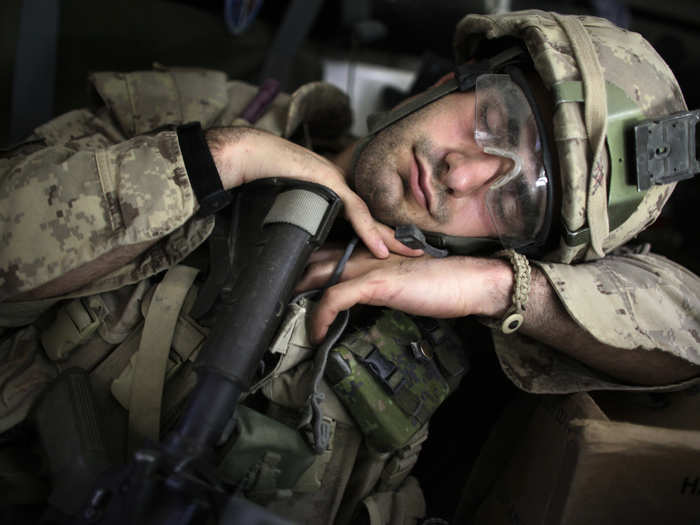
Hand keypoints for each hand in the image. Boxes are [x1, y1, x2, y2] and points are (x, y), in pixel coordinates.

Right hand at [206, 127, 420, 258]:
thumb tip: (312, 247)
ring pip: (371, 217)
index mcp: (335, 196)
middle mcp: (342, 190)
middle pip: (376, 219)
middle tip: (421, 253)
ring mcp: (338, 185)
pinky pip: (354, 212)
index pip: (366, 220)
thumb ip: (309, 222)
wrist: (257, 156)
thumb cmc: (272, 177)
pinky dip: (367, 232)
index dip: (383, 236)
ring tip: (412, 253)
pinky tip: (380, 249)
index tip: (400, 251)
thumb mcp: (295, 206)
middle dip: (399, 238)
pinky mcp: (330, 183)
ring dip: (392, 238)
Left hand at [297, 247, 514, 341]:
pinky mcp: (377, 282)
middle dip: (293, 276)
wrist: (468, 281)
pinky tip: (316, 332)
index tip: (293, 285)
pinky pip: (336, 296)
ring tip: (283, 314)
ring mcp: (370, 265)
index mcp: (372, 251)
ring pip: (319, 272)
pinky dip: (321, 315)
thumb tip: (359, 302)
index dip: (308, 266)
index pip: (330, 251)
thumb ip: (378, 284)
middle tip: (274, 298)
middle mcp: (366, 253)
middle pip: (316, 257)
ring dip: (298, 293)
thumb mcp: (401, 282)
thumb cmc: (440, 284)